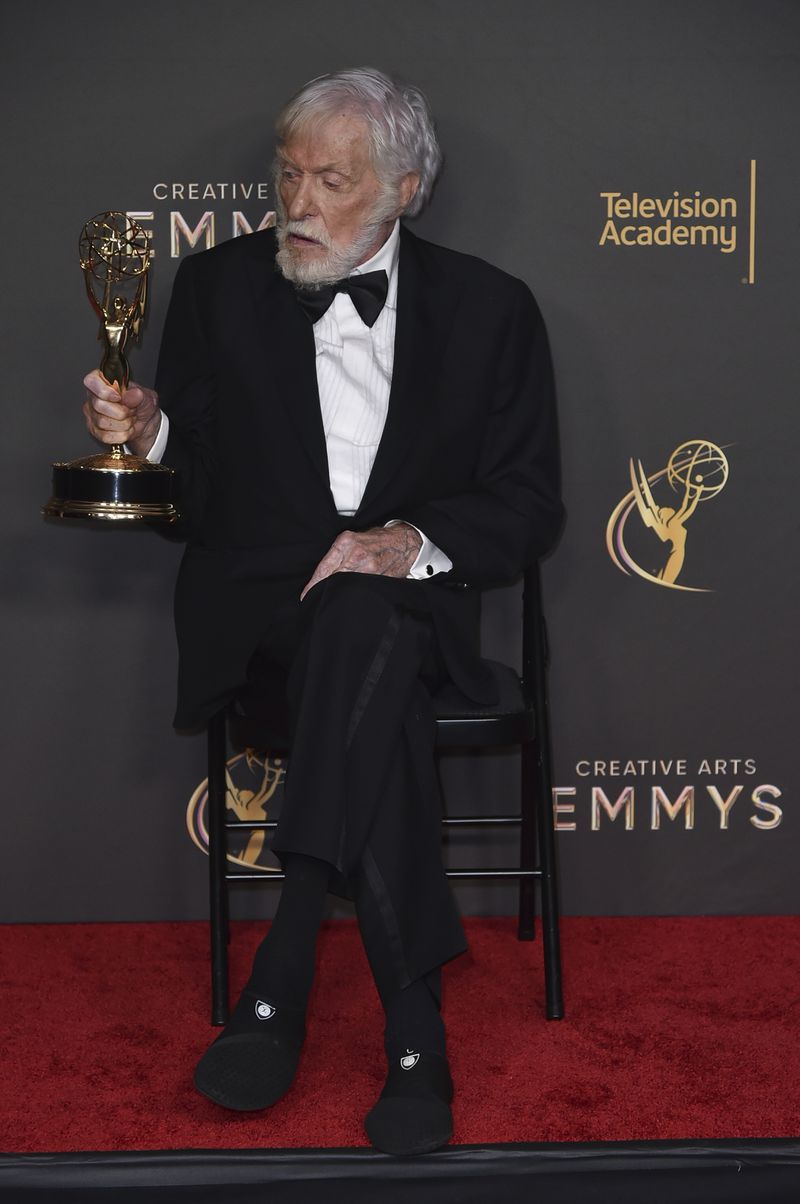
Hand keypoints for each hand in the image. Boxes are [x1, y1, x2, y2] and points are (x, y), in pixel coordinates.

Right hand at [82, 369, 161, 458]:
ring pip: (102, 422)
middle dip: (121, 411)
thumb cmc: (142, 405)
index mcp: (103, 381)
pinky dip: (121, 435)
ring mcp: (92, 414)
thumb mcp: (147, 397)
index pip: (91, 381)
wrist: (146, 424)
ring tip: (130, 419)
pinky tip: (126, 429)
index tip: (119, 397)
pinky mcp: (95, 430)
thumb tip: (130, 395)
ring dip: (124, 424)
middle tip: (131, 410)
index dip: (105, 391)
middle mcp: (94, 396)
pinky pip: (105, 436)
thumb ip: (139, 395)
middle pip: (98, 405)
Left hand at [300, 524, 422, 599]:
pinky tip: (353, 595)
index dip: (314, 585)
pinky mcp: (378, 577)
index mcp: (345, 542)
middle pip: (333, 579)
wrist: (404, 542)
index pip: (324, 568)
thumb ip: (337, 555)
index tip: (307, 595)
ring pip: (346, 586)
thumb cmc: (377, 540)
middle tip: (319, 598)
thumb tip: (322, 577)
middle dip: (325, 590)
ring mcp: (368, 567)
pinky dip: (355, 593)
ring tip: (336, 597)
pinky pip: (361, 589)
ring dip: (339, 593)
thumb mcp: (352, 540)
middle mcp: (355, 554)